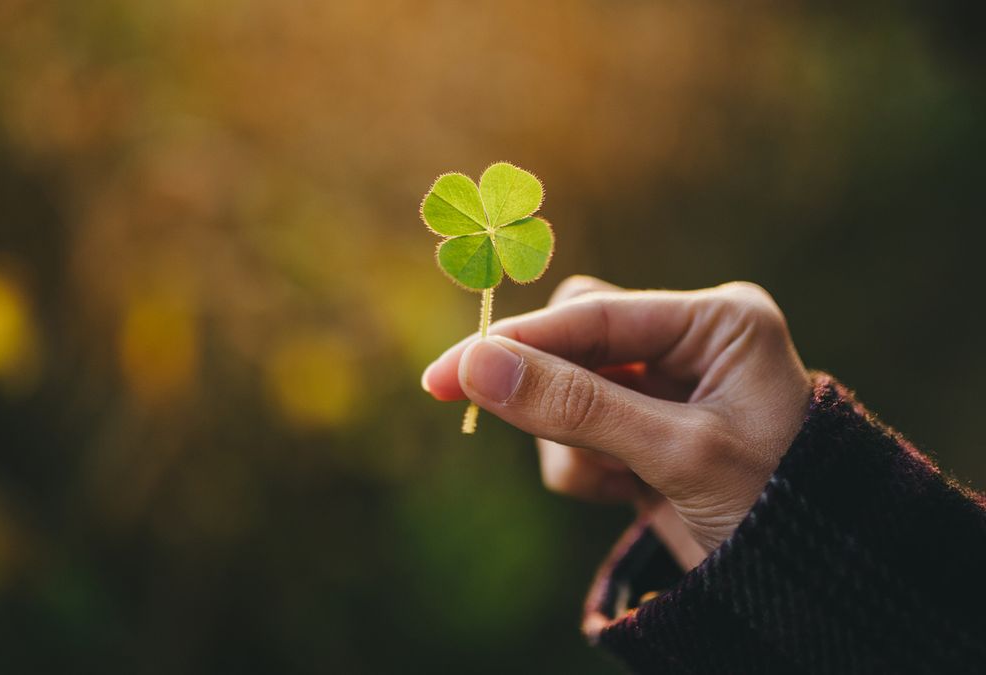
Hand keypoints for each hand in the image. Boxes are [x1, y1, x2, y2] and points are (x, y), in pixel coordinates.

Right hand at [422, 276, 811, 554]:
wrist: (816, 588)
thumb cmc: (776, 509)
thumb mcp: (675, 452)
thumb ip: (576, 405)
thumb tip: (476, 366)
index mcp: (716, 322)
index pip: (593, 314)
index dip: (515, 343)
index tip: (447, 373)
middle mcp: (689, 343)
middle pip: (571, 341)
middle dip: (546, 391)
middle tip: (484, 410)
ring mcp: (665, 389)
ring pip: (565, 389)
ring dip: (568, 441)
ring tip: (611, 481)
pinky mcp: (644, 431)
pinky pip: (577, 430)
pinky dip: (581, 466)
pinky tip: (622, 493)